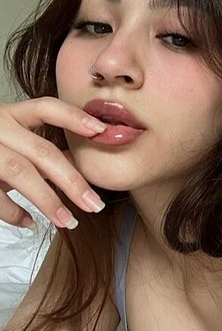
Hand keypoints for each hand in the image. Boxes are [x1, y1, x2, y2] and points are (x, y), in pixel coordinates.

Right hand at [0, 97, 106, 229]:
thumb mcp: (10, 140)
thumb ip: (37, 149)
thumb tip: (79, 165)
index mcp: (10, 114)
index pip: (46, 108)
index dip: (74, 117)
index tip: (101, 130)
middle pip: (42, 151)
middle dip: (72, 180)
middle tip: (95, 204)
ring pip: (21, 172)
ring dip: (48, 200)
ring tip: (69, 221)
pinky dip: (14, 212)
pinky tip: (30, 222)